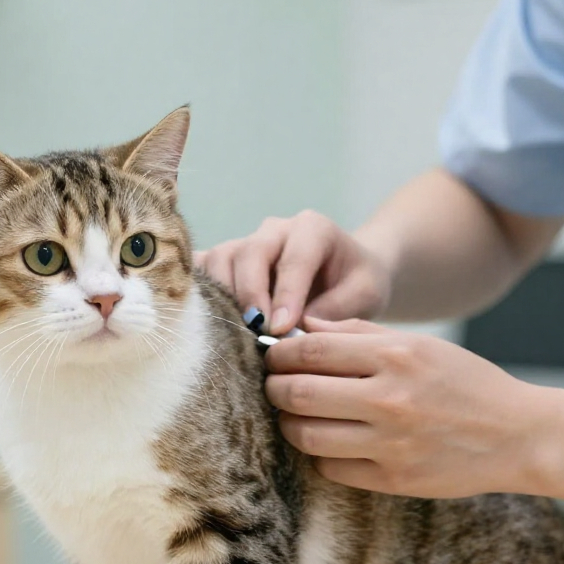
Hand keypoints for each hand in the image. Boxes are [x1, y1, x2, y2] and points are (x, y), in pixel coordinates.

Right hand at [195, 212, 390, 334]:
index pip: (294, 258)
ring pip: (220, 260)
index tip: (281, 329)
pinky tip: (203, 321)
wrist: (348, 275)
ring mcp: (246, 243)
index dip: (286, 295)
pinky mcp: (228, 261)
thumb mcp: (365, 295)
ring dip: (223, 298)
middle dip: (250, 297)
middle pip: (249, 254)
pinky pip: (203, 268)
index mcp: (313, 229)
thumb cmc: (358, 283)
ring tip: (235, 334)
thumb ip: (334, 311)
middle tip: (257, 334)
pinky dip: (199, 292)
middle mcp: (275, 230)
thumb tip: (294, 335)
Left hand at [263, 318, 547, 497]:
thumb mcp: (422, 345)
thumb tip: (303, 327)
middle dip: (274, 388)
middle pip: (298, 393)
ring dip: (289, 424)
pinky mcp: (393, 480)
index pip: (309, 350)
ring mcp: (390, 443)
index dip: (278, 354)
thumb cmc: (467, 384)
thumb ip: (359, 333)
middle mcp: (389, 398)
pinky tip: (329, 442)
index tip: (273, 357)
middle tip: (274, 386)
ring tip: (294, 416)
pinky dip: (320, 455)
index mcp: (395, 355)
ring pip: (306, 435)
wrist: (519, 436)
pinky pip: (330, 468)